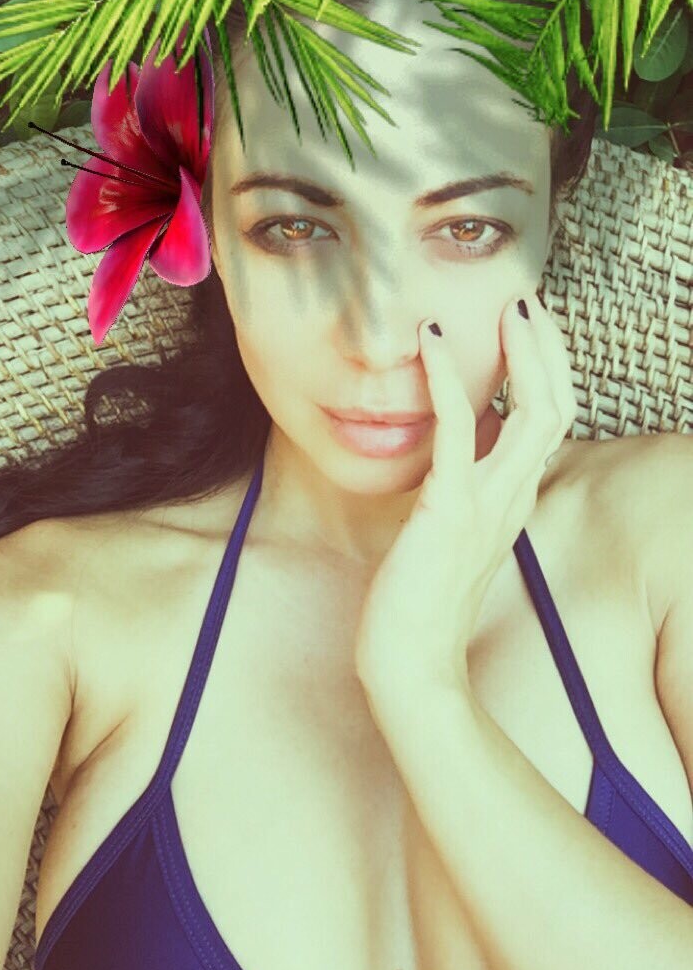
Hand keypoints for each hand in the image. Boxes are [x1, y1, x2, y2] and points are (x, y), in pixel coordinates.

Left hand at [354, 292, 576, 696]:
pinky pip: (459, 430)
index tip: (526, 328)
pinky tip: (429, 338)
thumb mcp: (452, 539)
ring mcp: (488, 504)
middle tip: (526, 301)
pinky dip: (445, 377)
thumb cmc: (420, 607)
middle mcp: (514, 498)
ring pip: (535, 412)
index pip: (550, 422)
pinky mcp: (450, 509)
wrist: (411, 668)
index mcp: (515, 502)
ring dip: (523, 353)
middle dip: (549, 350)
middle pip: (559, 408)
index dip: (546, 370)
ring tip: (507, 306)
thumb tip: (456, 454)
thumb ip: (464, 496)